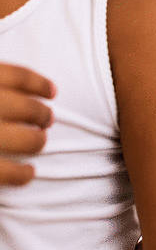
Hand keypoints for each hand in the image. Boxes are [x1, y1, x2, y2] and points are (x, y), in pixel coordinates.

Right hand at [0, 63, 54, 184]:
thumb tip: (15, 92)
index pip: (17, 75)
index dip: (39, 84)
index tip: (52, 91)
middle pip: (28, 107)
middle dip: (42, 114)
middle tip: (48, 119)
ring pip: (28, 139)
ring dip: (37, 141)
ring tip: (39, 142)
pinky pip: (9, 172)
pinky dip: (22, 174)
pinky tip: (28, 172)